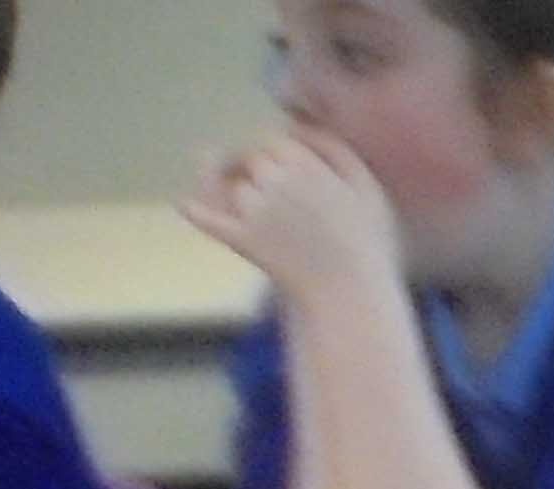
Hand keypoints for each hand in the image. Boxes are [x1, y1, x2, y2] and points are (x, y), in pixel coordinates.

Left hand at [178, 123, 406, 304]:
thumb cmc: (367, 244)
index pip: (273, 143)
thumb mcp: (366, 187)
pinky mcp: (242, 239)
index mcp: (302, 162)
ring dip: (239, 194)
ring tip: (257, 213)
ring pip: (236, 188)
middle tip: (272, 195)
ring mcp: (254, 209)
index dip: (277, 156)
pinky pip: (209, 219)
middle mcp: (273, 179)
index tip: (285, 173)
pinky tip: (185, 206)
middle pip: (251, 162)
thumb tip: (296, 126)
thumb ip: (333, 149)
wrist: (353, 296)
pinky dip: (197, 212)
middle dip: (258, 173)